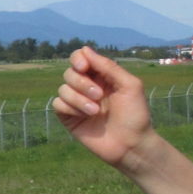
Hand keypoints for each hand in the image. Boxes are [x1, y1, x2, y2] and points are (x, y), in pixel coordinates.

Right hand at [52, 47, 154, 170]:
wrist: (130, 144)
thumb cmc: (135, 114)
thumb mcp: (129, 85)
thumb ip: (108, 66)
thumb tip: (85, 49)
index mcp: (102, 76)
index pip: (81, 58)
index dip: (78, 59)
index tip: (84, 68)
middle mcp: (87, 86)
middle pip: (69, 73)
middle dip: (82, 83)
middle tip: (99, 95)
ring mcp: (76, 102)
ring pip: (62, 88)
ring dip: (78, 99)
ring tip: (95, 111)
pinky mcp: (68, 117)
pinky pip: (57, 104)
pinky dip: (71, 108)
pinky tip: (85, 117)